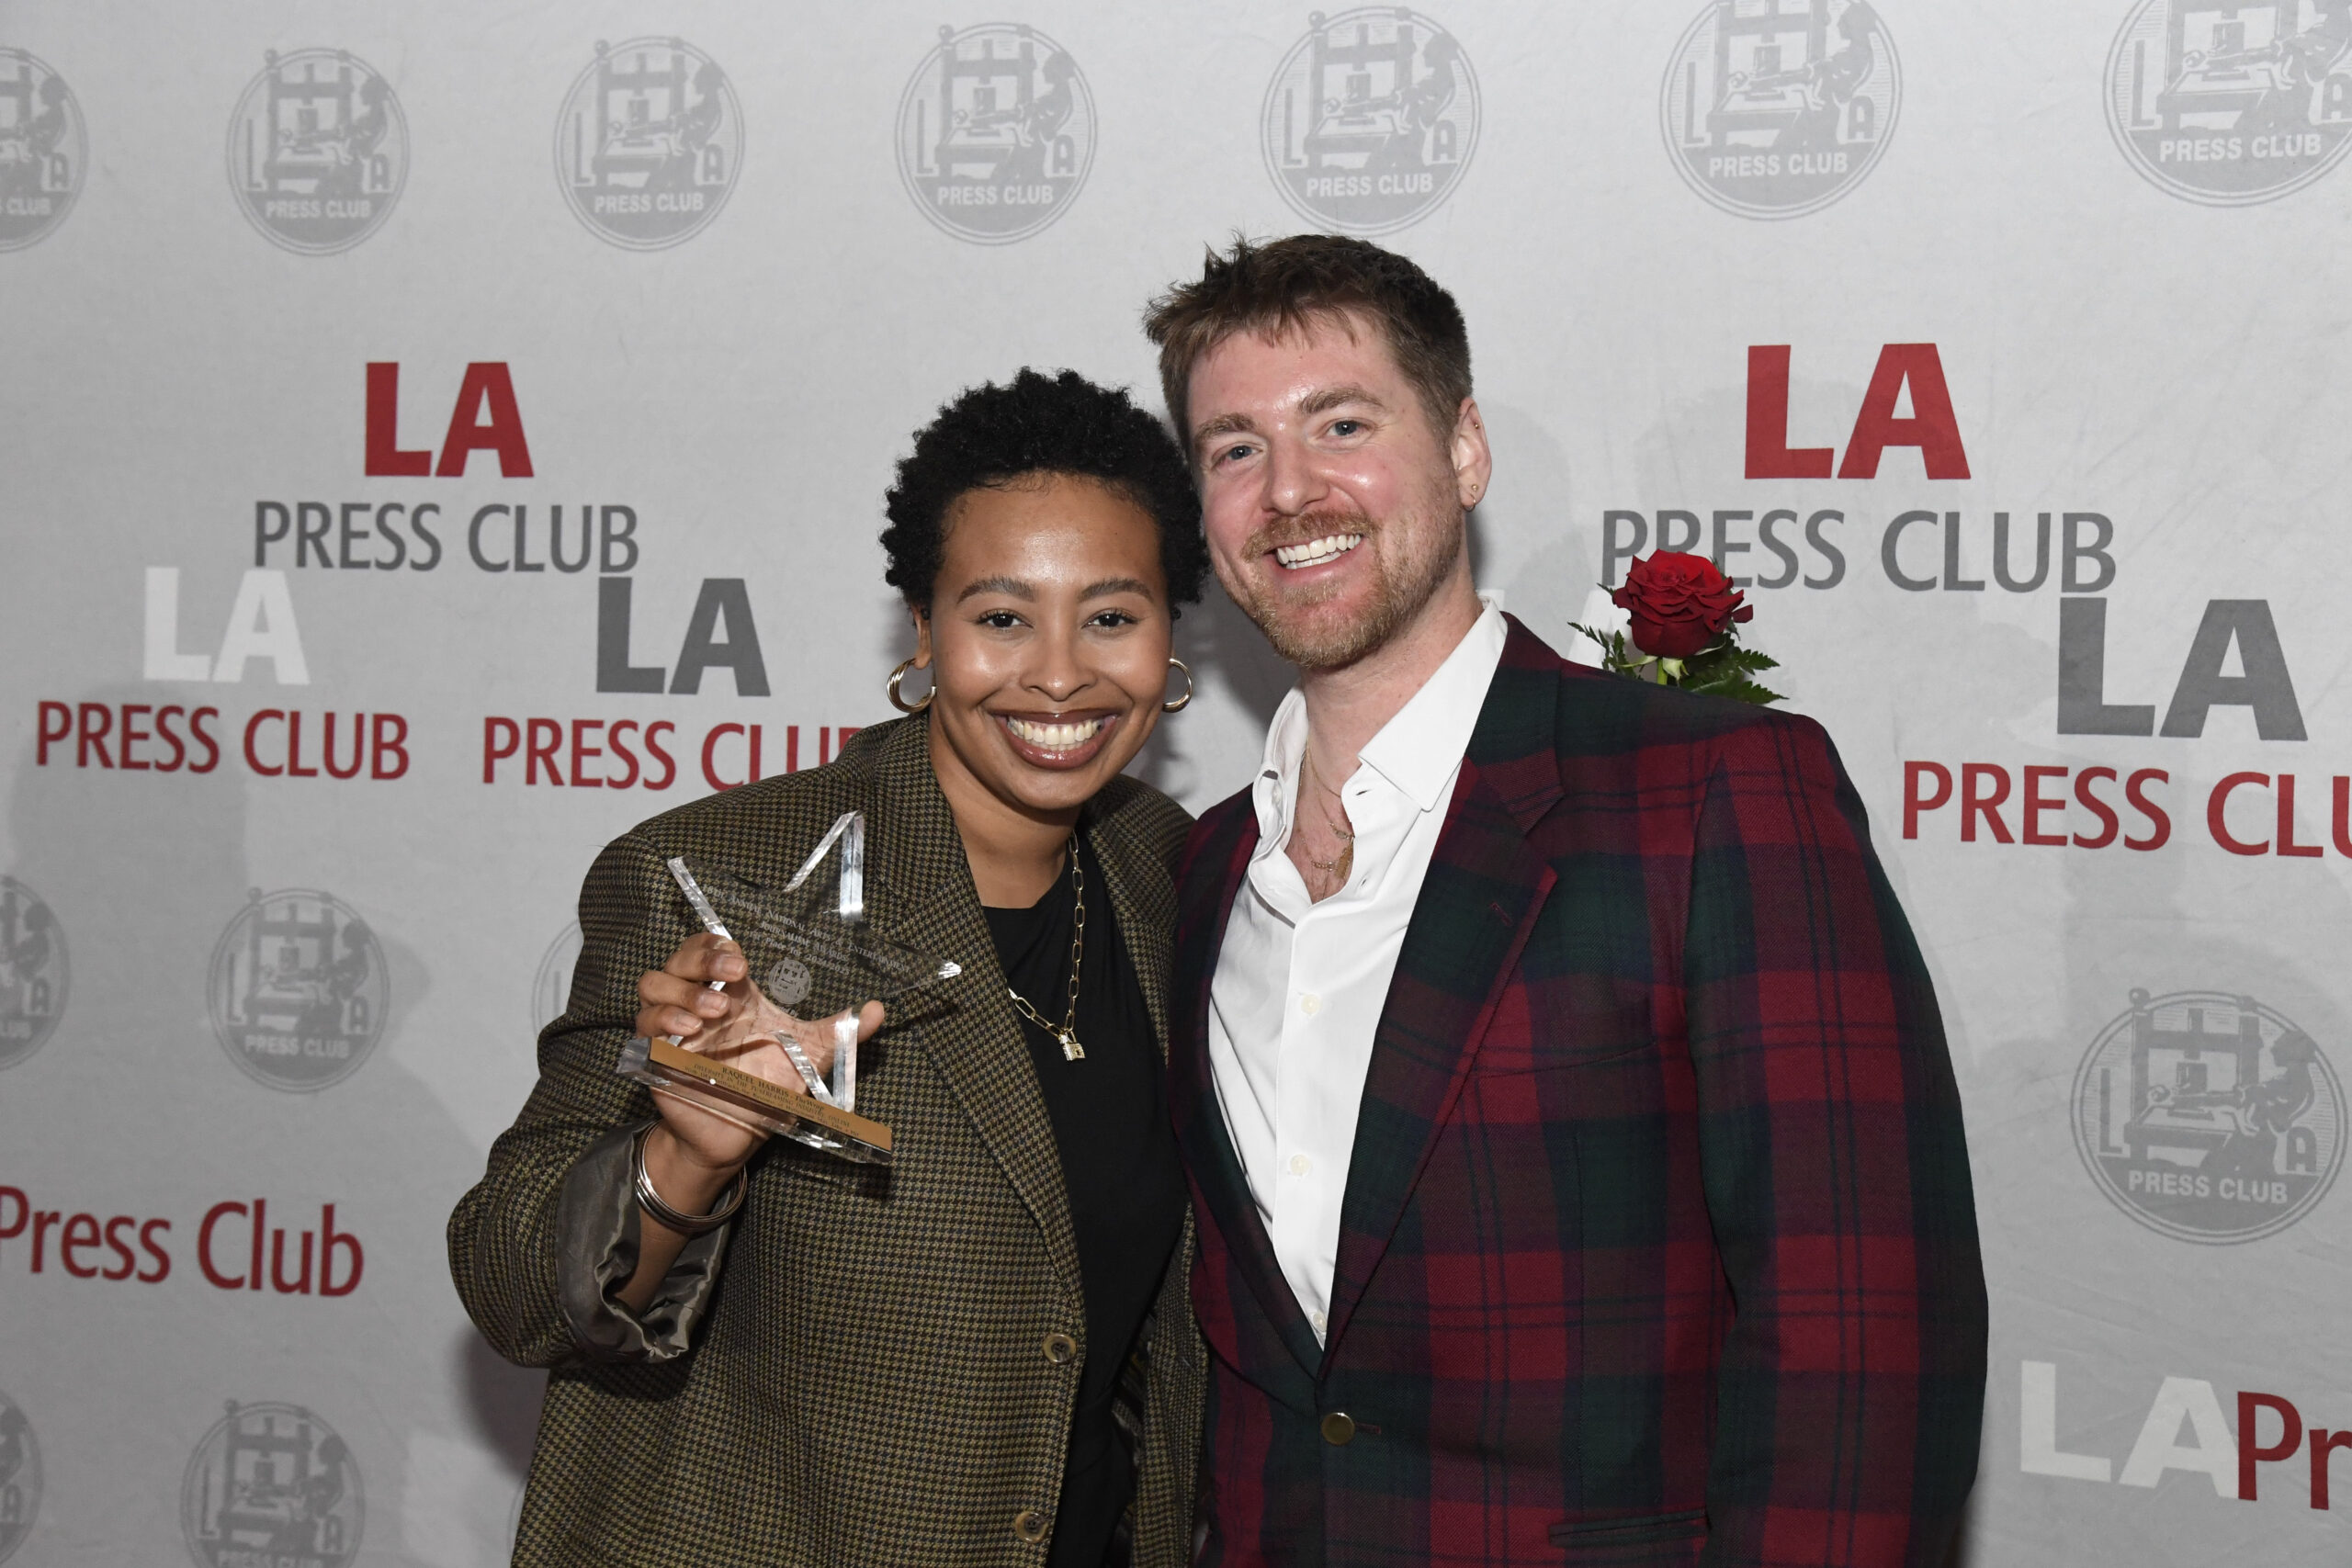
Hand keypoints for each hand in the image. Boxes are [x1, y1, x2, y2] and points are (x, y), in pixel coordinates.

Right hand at [633, 935, 884, 1176]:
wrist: (736, 1137)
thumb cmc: (768, 1089)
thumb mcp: (809, 1057)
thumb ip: (841, 1033)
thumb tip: (879, 1010)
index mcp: (734, 995)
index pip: (711, 948)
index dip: (717, 944)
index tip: (743, 958)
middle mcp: (699, 1004)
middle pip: (679, 958)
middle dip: (700, 957)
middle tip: (734, 971)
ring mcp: (674, 1029)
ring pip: (653, 985)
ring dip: (681, 991)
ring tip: (713, 1010)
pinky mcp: (657, 1057)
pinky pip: (643, 1028)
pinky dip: (662, 1021)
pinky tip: (689, 1030)